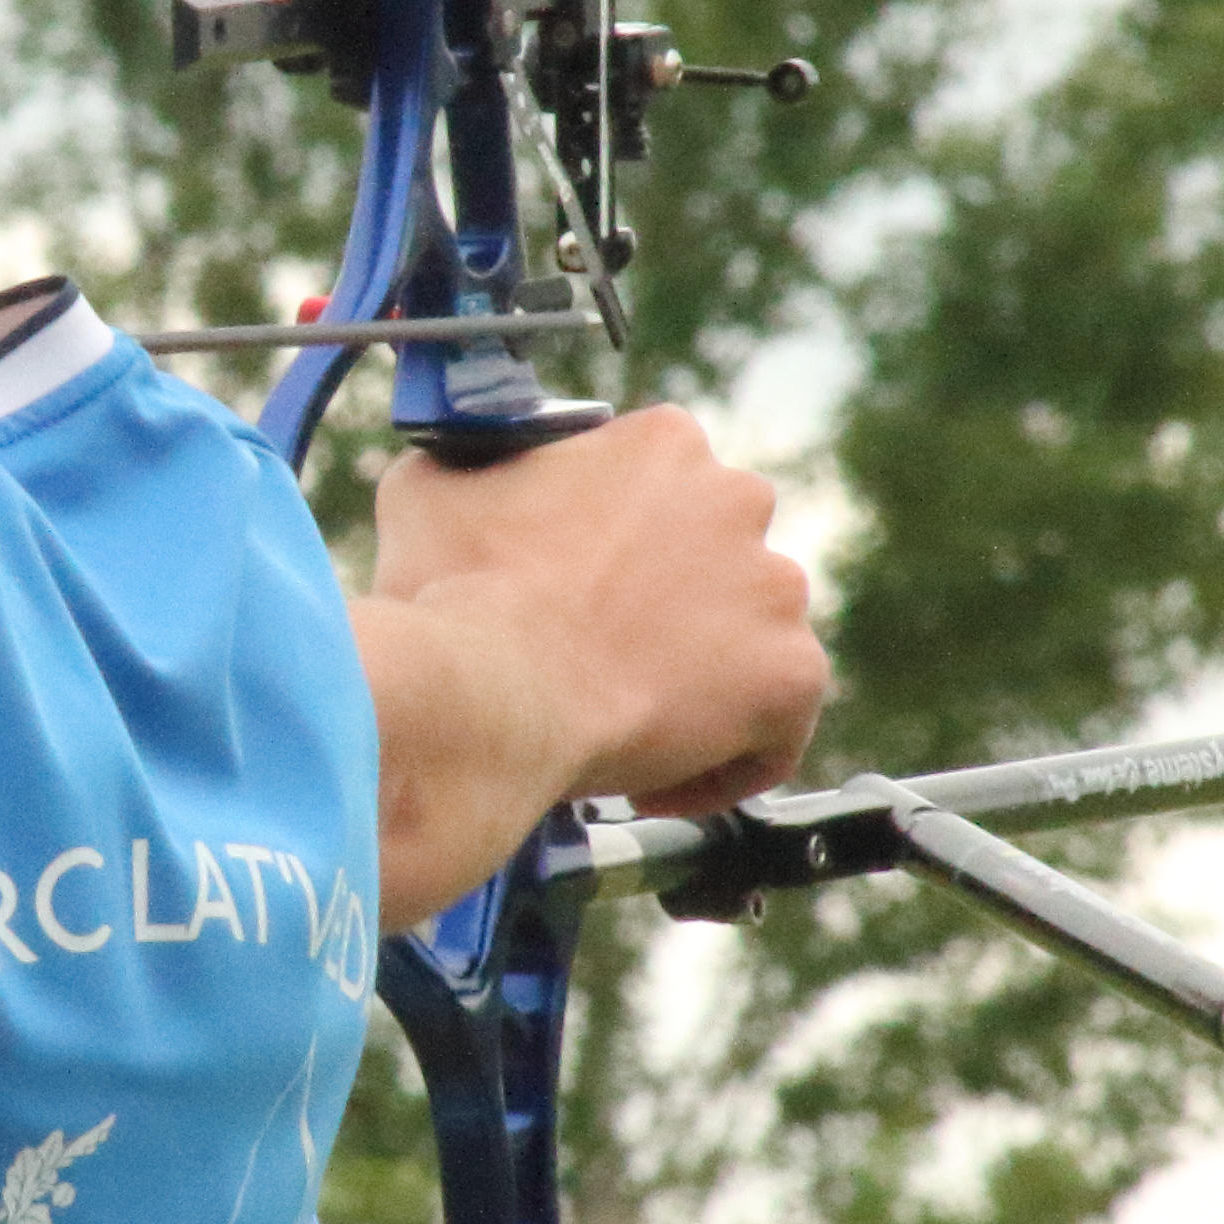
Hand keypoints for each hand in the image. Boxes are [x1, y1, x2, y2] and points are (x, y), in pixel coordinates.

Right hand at [369, 405, 826, 820]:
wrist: (492, 692)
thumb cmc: (458, 594)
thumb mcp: (431, 490)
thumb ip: (471, 469)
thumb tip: (460, 473)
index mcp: (663, 444)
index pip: (661, 489)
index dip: (619, 548)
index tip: (581, 590)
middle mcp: (738, 499)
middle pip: (719, 560)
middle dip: (670, 610)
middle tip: (601, 658)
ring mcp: (775, 590)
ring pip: (750, 644)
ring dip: (698, 683)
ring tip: (624, 729)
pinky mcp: (792, 676)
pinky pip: (771, 732)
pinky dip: (718, 764)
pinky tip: (647, 780)